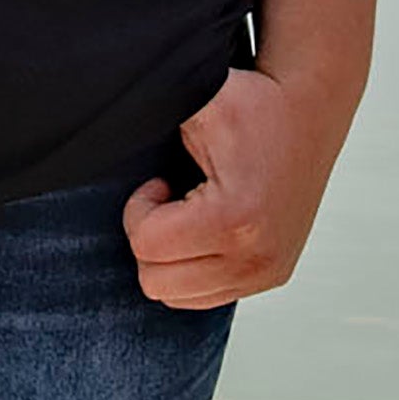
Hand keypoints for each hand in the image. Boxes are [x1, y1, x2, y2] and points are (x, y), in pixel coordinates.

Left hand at [118, 67, 349, 309]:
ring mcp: (268, 272)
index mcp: (235, 218)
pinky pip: (207, 297)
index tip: (160, 181)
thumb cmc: (252, 103)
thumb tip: (86, 116)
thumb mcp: (197, 101)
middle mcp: (257, 257)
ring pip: (178, 298)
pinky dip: (193, 268)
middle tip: (171, 198)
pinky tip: (207, 228)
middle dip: (151, 238)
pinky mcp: (274, 276)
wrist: (312, 112)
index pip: (146, 245)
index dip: (140, 208)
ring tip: (189, 213)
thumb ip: (147, 114)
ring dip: (171, 258)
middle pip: (156, 282)